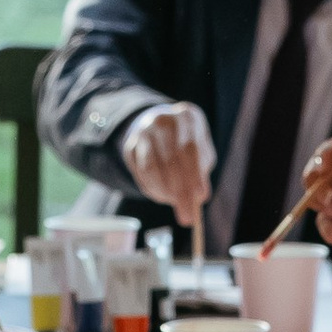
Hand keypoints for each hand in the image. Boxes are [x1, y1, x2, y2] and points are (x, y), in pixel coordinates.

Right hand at [122, 102, 214, 231]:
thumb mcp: (201, 150)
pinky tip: (163, 196)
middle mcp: (162, 120)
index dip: (195, 174)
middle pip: (170, 159)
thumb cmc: (187, 143)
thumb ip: (201, 171)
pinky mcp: (130, 145)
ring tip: (175, 205)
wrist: (159, 125)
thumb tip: (198, 198)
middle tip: (187, 215)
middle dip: (180, 191)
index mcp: (187, 116)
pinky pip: (140, 172)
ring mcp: (143, 132)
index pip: (190, 148)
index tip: (200, 197)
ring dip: (164, 191)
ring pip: (151, 166)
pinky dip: (152, 189)